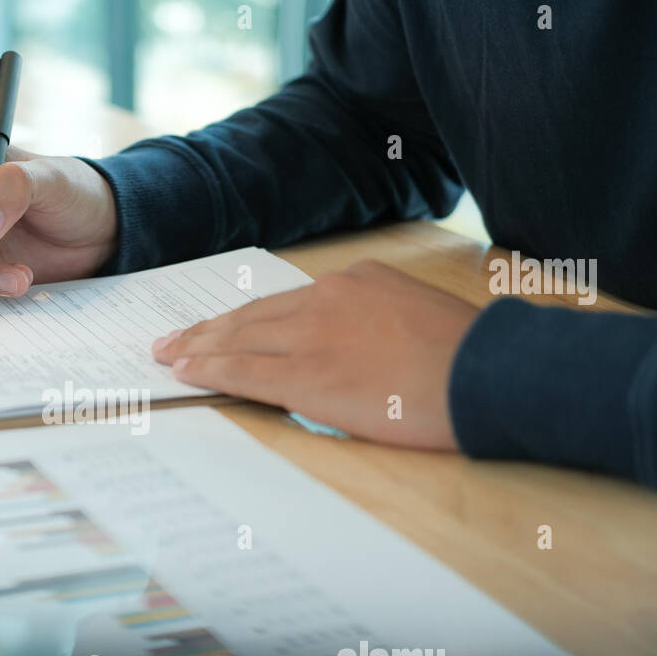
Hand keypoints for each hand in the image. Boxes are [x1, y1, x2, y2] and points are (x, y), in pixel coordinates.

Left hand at [151, 260, 479, 449]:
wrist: (488, 372)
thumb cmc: (468, 355)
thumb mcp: (417, 316)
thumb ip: (374, 322)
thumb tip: (351, 348)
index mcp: (358, 281)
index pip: (286, 302)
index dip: (247, 318)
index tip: (222, 326)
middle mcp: (328, 298)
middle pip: (252, 315)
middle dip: (208, 329)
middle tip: (172, 339)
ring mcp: (315, 335)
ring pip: (240, 339)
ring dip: (198, 348)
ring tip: (169, 356)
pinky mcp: (309, 375)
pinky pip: (245, 372)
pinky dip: (212, 371)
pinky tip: (187, 373)